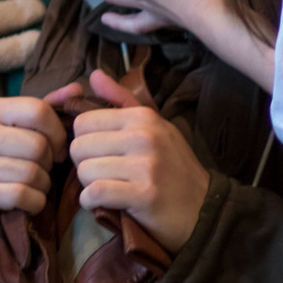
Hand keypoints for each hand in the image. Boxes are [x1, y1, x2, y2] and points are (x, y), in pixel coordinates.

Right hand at [0, 96, 66, 240]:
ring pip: (31, 172)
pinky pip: (21, 194)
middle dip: (49, 162)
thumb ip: (49, 107)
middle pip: (37, 144)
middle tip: (43, 169)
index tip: (59, 148)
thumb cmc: (6, 157)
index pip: (37, 110)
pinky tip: (30, 201)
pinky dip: (35, 201)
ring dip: (43, 184)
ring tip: (36, 184)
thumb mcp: (23, 127)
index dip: (57, 132)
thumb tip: (77, 89)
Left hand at [68, 68, 209, 253]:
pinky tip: (99, 203)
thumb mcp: (154, 125)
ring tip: (105, 188)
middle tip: (100, 173)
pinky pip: (96, 193)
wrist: (203, 207)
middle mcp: (143, 136)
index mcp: (142, 116)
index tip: (97, 153)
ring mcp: (145, 166)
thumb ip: (120, 99)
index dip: (84, 140)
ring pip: (85, 171)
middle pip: (79, 147)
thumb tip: (94, 74)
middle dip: (83, 164)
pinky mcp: (144, 195)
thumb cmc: (173, 165)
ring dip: (88, 185)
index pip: (83, 122)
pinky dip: (90, 201)